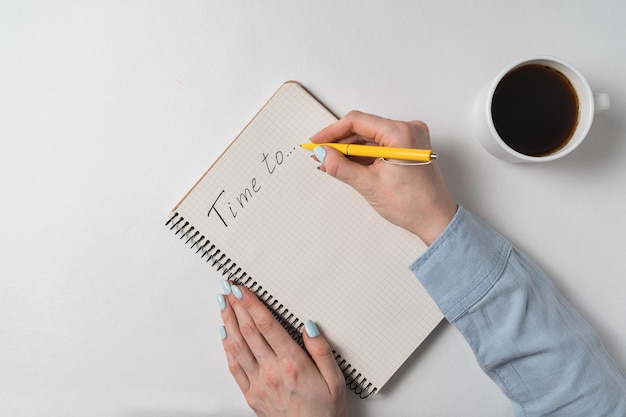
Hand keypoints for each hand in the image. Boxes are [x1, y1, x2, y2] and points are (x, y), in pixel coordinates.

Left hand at [218, 281, 346, 416]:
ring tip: (222, 304)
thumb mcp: (335, 379)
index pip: (266, 325)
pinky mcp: (251, 394)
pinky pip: (234, 366)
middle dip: (236, 306)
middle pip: (248, 331)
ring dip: (228, 322)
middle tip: (228, 288)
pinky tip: (224, 335)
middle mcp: (271, 371)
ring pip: (237, 345)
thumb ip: (322, 350)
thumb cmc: (324, 413)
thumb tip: (309, 326)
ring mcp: (258, 383)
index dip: (251, 304)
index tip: (242, 289)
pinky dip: (226, 347)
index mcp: (293, 363)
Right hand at [310, 111, 456, 244]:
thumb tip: (323, 154)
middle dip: (340, 143)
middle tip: (321, 154)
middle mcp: (409, 130)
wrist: (435, 220)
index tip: (317, 141)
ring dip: (351, 150)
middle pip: (364, 128)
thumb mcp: (369, 185)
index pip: (357, 122)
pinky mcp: (409, 148)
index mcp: (401, 134)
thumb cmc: (413, 205)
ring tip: (333, 163)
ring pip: (370, 137)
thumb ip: (341, 167)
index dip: (332, 132)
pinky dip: (364, 155)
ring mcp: (410, 138)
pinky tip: (349, 165)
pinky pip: (380, 144)